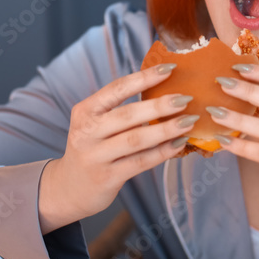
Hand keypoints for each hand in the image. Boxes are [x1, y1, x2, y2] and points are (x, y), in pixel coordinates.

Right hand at [37, 64, 197, 231]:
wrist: (69, 189)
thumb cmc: (93, 149)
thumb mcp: (95, 125)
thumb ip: (120, 111)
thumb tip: (165, 91)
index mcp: (85, 111)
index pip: (116, 89)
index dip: (144, 78)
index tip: (169, 68)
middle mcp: (87, 132)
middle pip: (128, 115)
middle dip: (159, 106)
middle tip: (186, 98)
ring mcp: (96, 156)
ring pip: (136, 140)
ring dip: (166, 129)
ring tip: (189, 121)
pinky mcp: (107, 177)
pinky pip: (140, 162)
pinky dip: (162, 152)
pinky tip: (179, 144)